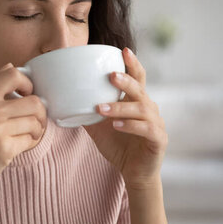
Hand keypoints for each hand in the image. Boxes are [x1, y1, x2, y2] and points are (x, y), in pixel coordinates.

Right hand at [0, 63, 47, 194]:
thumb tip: (11, 65)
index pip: (13, 74)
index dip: (28, 83)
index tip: (27, 95)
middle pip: (34, 101)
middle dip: (40, 114)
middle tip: (34, 121)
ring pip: (36, 121)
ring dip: (37, 130)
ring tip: (27, 135)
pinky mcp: (4, 147)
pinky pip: (31, 139)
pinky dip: (31, 143)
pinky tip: (21, 146)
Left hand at [83, 47, 167, 188]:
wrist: (135, 173)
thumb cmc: (119, 145)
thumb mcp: (99, 127)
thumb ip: (87, 112)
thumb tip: (63, 100)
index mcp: (137, 101)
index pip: (138, 78)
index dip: (133, 64)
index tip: (124, 51)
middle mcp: (149, 108)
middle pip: (140, 89)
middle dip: (126, 81)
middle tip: (111, 76)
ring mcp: (156, 123)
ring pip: (141, 109)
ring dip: (120, 107)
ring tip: (101, 108)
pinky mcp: (159, 139)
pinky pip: (146, 129)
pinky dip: (131, 126)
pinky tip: (116, 125)